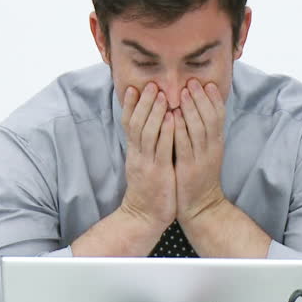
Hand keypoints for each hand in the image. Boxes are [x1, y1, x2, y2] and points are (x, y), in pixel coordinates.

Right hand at [119, 82, 176, 230]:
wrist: (142, 217)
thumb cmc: (147, 190)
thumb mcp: (141, 165)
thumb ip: (143, 148)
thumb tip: (146, 129)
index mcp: (134, 152)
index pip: (129, 124)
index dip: (132, 106)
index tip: (134, 87)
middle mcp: (138, 154)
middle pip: (137, 123)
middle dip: (144, 103)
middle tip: (150, 84)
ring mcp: (147, 163)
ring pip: (148, 132)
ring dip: (155, 112)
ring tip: (161, 94)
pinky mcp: (159, 172)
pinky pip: (162, 149)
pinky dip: (167, 132)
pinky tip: (172, 118)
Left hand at [174, 79, 227, 223]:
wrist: (203, 206)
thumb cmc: (200, 177)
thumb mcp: (206, 153)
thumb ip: (203, 134)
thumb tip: (197, 112)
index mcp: (216, 143)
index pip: (218, 116)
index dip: (213, 99)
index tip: (207, 83)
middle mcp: (211, 148)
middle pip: (209, 118)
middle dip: (201, 98)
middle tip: (193, 81)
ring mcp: (201, 158)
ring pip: (199, 129)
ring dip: (191, 109)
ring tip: (184, 93)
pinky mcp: (189, 168)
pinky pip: (185, 146)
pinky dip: (179, 130)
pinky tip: (172, 118)